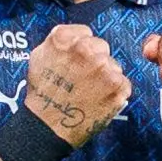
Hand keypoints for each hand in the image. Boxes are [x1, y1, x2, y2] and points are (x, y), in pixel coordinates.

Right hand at [24, 25, 128, 143]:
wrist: (48, 127)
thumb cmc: (42, 94)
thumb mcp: (38, 57)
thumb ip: (58, 41)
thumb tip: (75, 36)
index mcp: (65, 38)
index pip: (86, 33)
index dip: (81, 48)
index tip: (76, 61)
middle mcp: (86, 49)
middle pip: (102, 47)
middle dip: (95, 60)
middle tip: (83, 79)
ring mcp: (104, 68)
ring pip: (113, 65)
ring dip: (106, 76)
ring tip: (89, 92)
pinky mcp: (118, 87)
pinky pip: (123, 83)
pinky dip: (115, 92)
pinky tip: (99, 100)